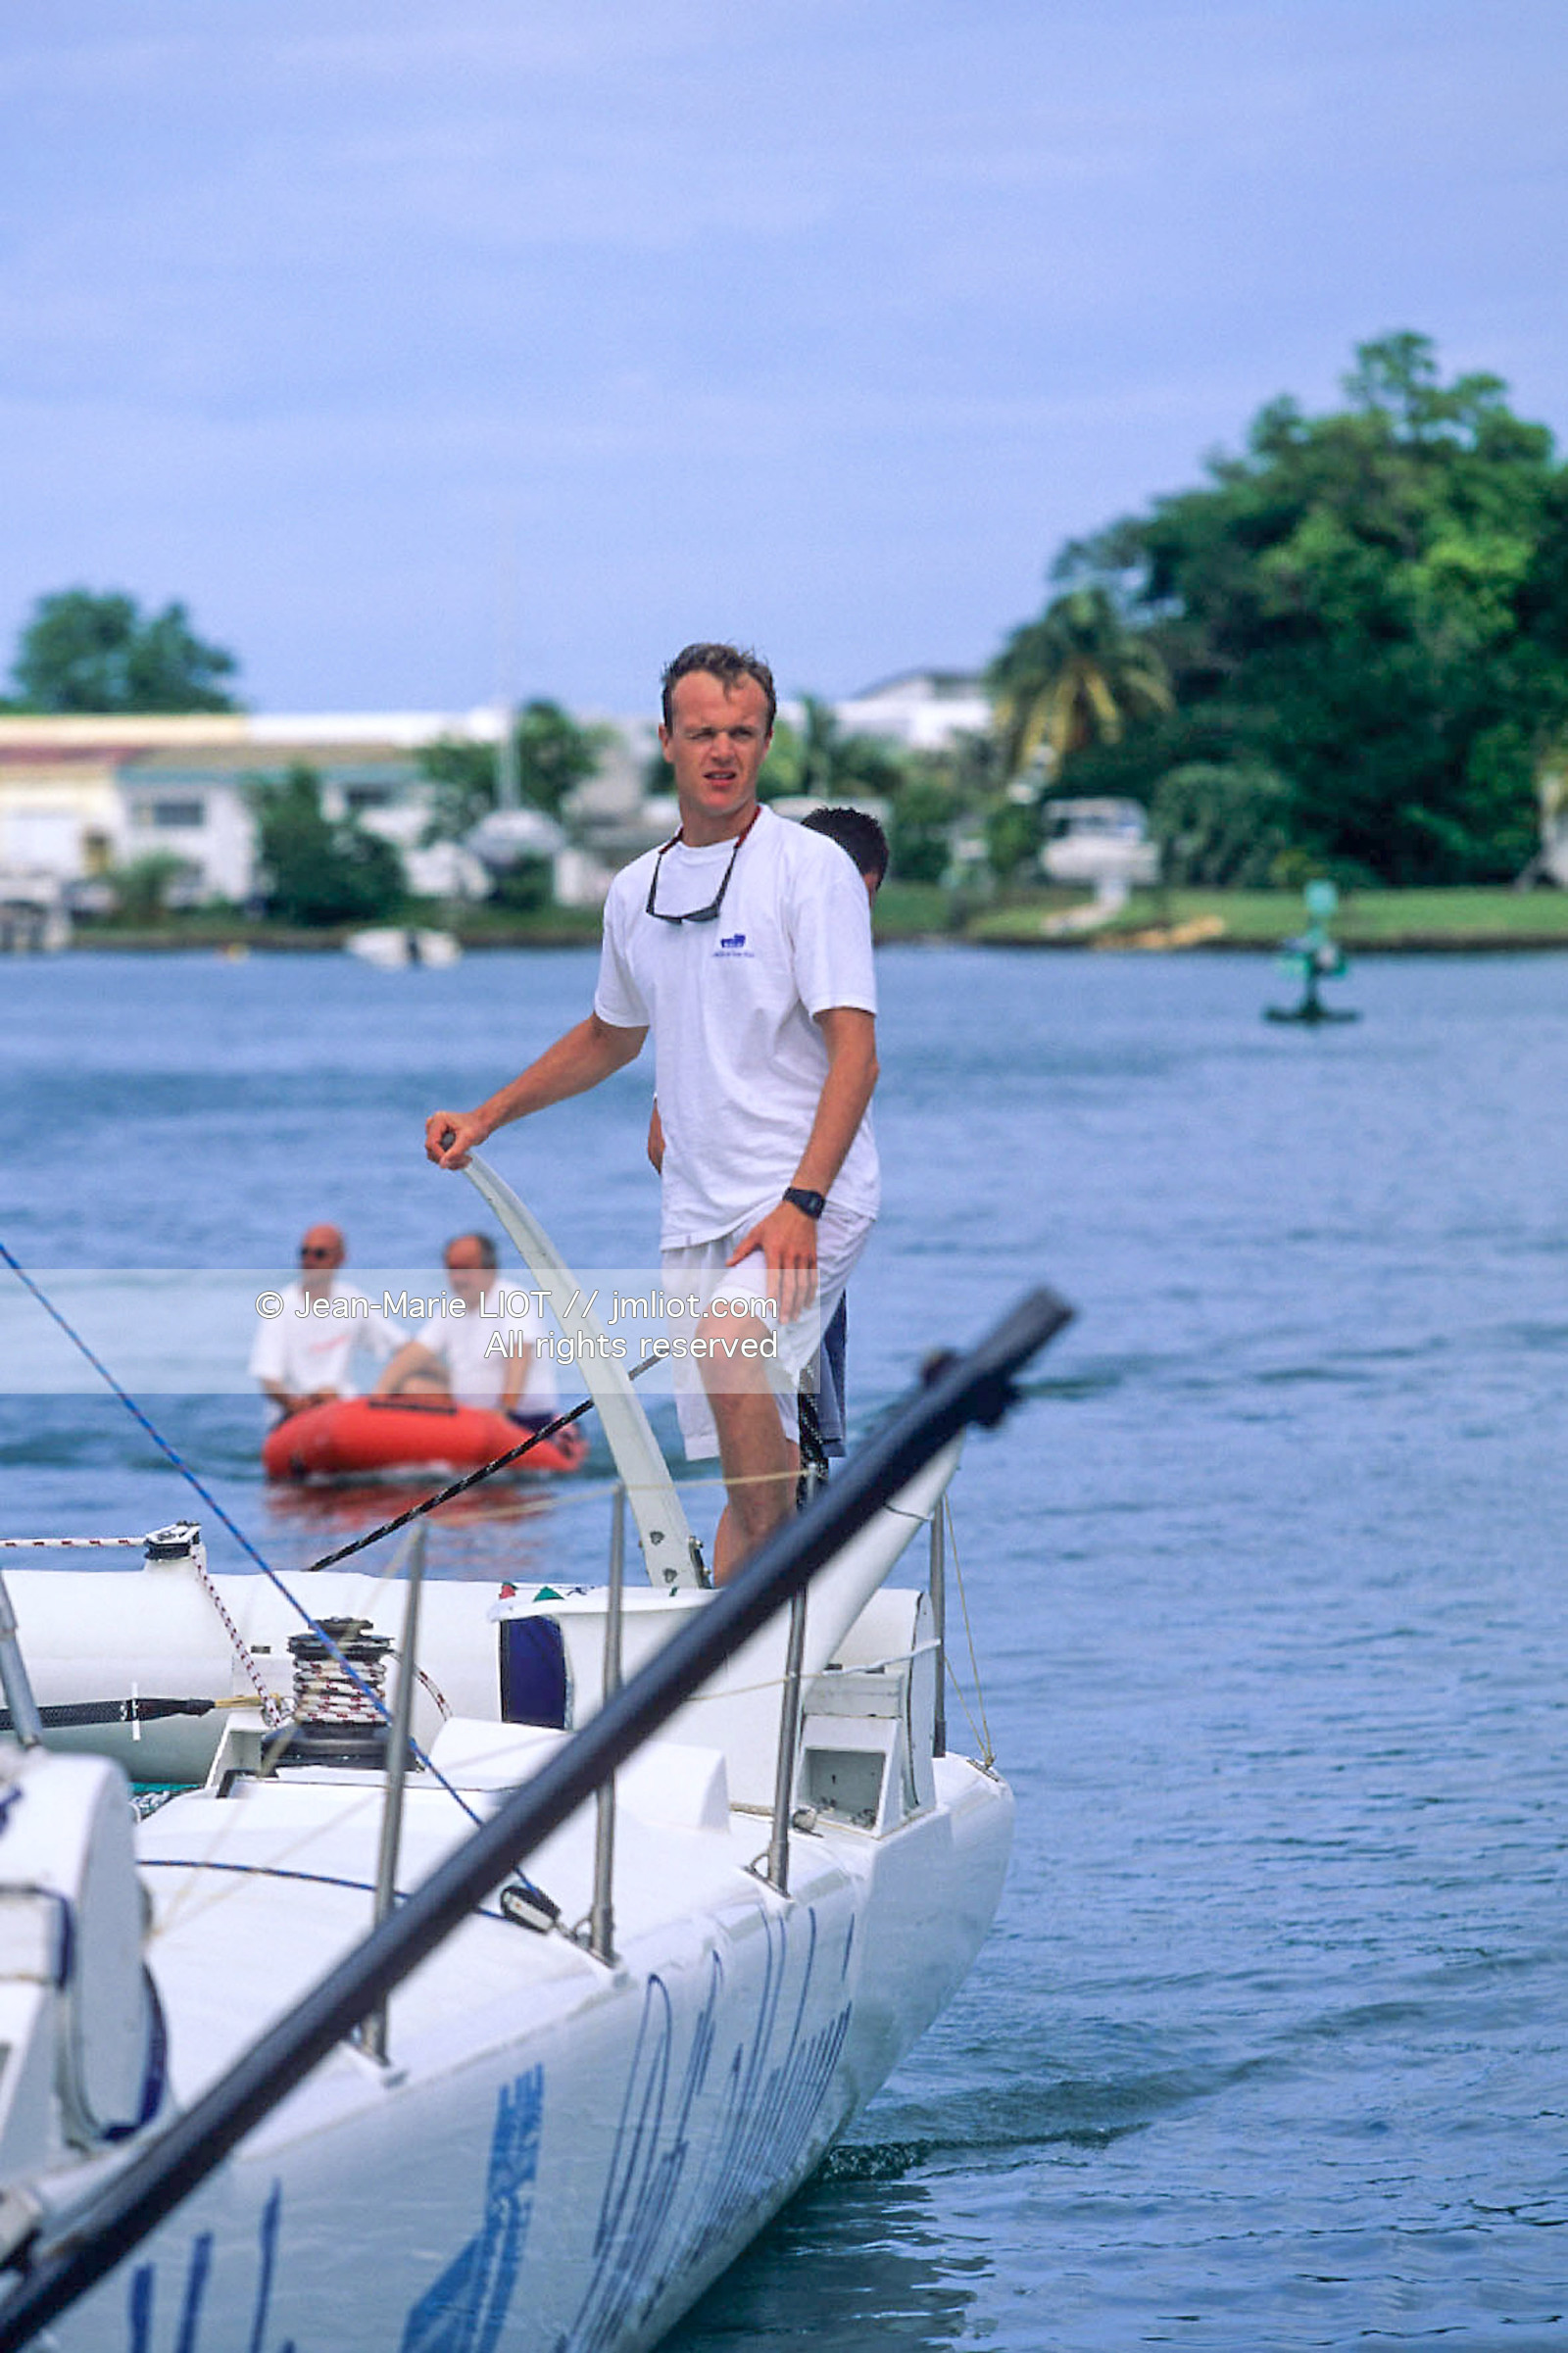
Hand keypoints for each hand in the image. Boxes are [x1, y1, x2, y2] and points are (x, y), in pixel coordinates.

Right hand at [426, 1110, 487, 1168]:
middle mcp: (433, 1125)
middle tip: (465, 1159)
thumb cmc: (477, 1126)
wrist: (482, 1123)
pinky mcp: (439, 1140)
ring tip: (466, 1159)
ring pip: (434, 1155)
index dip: (441, 1155)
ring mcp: (435, 1133)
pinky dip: (451, 1161)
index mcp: (438, 1120)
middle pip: (431, 1150)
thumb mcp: (468, 1139)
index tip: (456, 1161)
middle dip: (448, 1159)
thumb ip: (455, 1152)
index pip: (431, 1144)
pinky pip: (439, 1156)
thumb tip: (442, 1165)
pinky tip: (463, 1158)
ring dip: (450, 1162)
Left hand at [726, 1202, 818, 1327]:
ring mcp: (803, 1256)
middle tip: (784, 1320)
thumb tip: (729, 1263)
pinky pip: (813, 1277)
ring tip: (795, 1316)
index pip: (774, 1276)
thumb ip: (743, 1249)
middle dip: (788, 1304)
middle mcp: (791, 1255)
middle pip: (791, 1284)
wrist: (800, 1208)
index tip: (770, 1308)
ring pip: (804, 1284)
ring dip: (800, 1302)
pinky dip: (811, 1292)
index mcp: (775, 1250)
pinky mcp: (812, 1256)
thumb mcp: (756, 1232)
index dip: (773, 1293)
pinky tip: (807, 1303)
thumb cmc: (775, 1221)